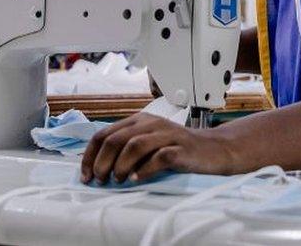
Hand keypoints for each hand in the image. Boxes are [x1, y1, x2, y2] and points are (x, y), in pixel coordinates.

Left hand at [80, 113, 234, 183]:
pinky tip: (137, 178)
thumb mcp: (149, 142)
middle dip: (102, 163)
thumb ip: (126, 147)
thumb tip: (97, 167)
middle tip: (100, 180)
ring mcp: (167, 134)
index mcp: (139, 120)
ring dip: (120, 166)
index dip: (90, 156)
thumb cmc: (178, 148)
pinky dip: (144, 170)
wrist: (214, 149)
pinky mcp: (181, 148)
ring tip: (118, 180)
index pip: (104, 134)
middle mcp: (151, 124)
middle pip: (116, 140)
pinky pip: (159, 157)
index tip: (86, 175)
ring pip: (134, 145)